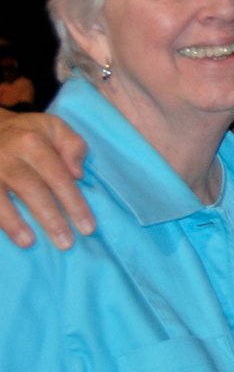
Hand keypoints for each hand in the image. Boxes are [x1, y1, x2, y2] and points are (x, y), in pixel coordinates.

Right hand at [0, 110, 93, 248]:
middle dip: (50, 218)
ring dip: (13, 222)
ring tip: (28, 243)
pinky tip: (3, 236)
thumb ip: (73, 146)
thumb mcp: (55, 128)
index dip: (73, 203)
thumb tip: (78, 173)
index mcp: (33, 143)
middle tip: (65, 243)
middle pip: (31, 189)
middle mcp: (7, 155)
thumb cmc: (29, 132)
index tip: (87, 227)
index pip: (58, 176)